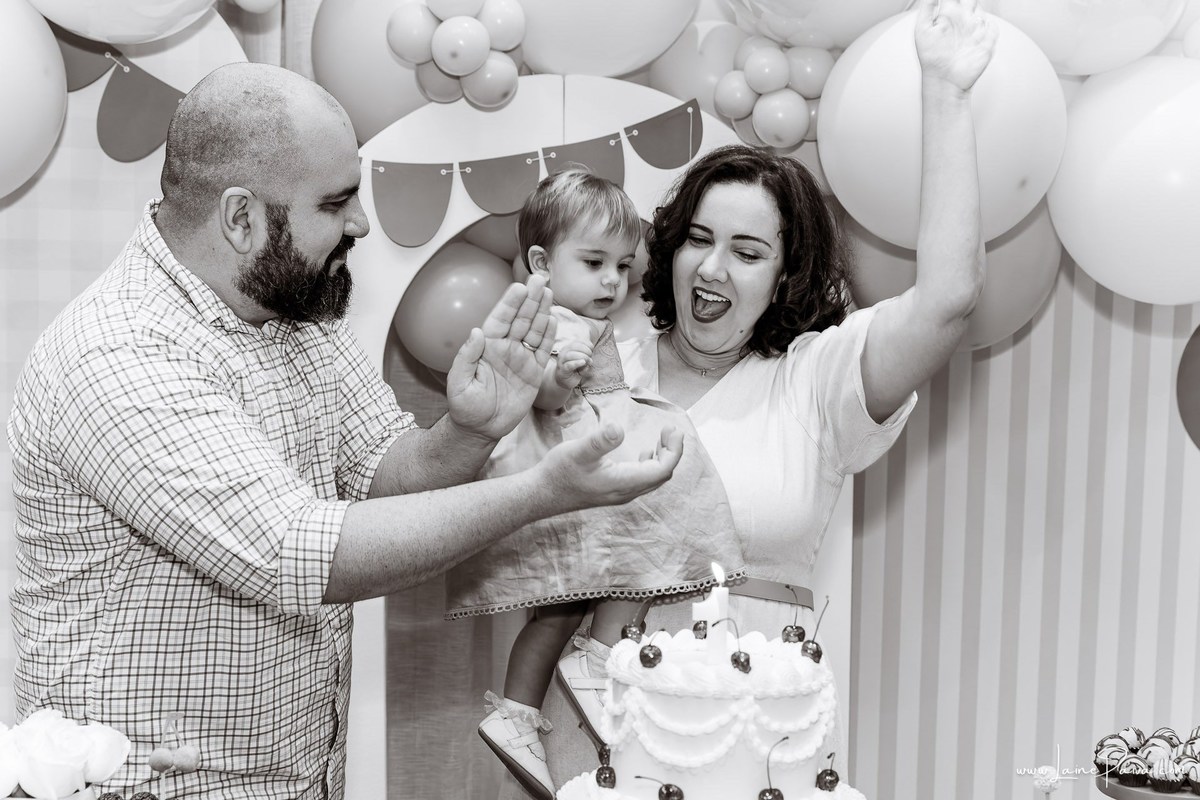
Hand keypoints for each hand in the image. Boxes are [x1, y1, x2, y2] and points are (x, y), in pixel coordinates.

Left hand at [445, 274, 555, 440]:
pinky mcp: (533, 373)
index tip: (519, 287)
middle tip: (540, 279)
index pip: (500, 319)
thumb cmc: (465, 406)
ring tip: (549, 292)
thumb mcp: (459, 383)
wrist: (481, 429)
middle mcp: (505, 348)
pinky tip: (553, 320)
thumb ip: (466, 357)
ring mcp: (521, 359)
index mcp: (486, 347)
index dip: (510, 303)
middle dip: (530, 299)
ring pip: (534, 330)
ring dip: (542, 311)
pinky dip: (549, 336)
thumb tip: (476, 331)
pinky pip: (543, 351)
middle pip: (520, 319)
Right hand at [539, 423, 683, 510]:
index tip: (672, 429)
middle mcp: (626, 492)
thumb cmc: (558, 472)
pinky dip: (650, 465)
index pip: (662, 470)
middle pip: (661, 475)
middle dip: (671, 452)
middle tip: (670, 429)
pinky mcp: (613, 491)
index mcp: (623, 483)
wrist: (540, 494)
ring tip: (663, 437)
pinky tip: (644, 453)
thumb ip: (600, 441)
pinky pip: (642, 480)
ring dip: (662, 458)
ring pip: (652, 479)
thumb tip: (620, 427)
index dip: (673, 450)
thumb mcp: (577, 451)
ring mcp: (620, 494)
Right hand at [553, 340, 593, 389]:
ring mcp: (562, 361)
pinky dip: (576, 363)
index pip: (579, 341)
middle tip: (590, 357)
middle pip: (575, 346)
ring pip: (571, 355)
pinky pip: (569, 365)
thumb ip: (587, 357)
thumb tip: (590, 360)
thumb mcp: (584, 361)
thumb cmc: (576, 369)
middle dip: (586, 350)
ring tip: (587, 361)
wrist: (565, 380)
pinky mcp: (562, 370)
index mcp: (569, 347)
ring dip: (582, 356)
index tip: (592, 350)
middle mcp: (564, 352)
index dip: (588, 344)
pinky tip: (583, 362)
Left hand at [914, 0, 997, 92]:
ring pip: (981, 11)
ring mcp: (975, 29)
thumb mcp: (922, 29)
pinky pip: (992, 26)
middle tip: (963, 5)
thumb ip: (927, 8)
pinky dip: (988, 26)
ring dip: (975, 11)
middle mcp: (962, 20)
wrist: (945, 80)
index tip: (950, 0)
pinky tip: (978, 29)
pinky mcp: (986, 40)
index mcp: (948, 15)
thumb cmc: (931, 58)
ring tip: (966, 19)